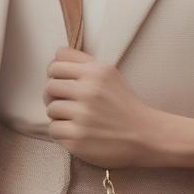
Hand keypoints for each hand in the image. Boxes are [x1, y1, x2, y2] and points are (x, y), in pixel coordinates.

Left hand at [42, 46, 158, 167]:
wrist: (145, 135)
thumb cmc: (123, 104)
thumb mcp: (109, 74)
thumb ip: (82, 61)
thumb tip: (56, 55)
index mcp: (95, 72)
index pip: (55, 65)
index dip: (56, 76)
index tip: (64, 85)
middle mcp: (88, 92)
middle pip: (49, 87)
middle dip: (54, 96)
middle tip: (68, 104)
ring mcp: (83, 117)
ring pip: (50, 109)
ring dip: (59, 115)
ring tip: (75, 118)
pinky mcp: (78, 139)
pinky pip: (53, 129)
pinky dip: (62, 132)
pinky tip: (76, 131)